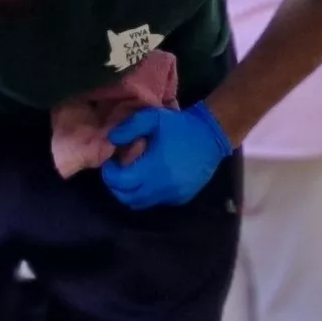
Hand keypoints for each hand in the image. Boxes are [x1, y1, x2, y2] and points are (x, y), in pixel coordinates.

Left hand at [99, 102, 231, 209]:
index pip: (121, 182)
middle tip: (118, 171)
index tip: (110, 163)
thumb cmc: (180, 126)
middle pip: (127, 198)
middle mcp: (162, 187)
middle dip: (117, 186)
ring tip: (133, 174)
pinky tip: (151, 178)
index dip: (110, 174)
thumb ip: (129, 127)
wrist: (211, 136)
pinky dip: (148, 194)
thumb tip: (111, 140)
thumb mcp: (153, 118)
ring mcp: (173, 195)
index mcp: (153, 168)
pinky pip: (157, 201)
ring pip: (141, 203)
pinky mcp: (181, 198)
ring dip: (132, 192)